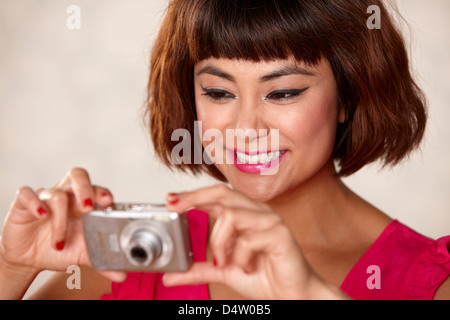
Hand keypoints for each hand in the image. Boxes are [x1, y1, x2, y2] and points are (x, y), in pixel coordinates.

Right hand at [0, 168, 124, 281]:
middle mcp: (68, 195)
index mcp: (84, 204)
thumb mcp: (81, 255)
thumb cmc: (60, 248)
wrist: (30, 258)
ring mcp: (46, 197)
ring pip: (56, 194)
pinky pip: (27, 193)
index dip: (102, 192)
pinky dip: (35, 203)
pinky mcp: (25, 203)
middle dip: (85, 189)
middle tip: (88, 207)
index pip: (97, 189)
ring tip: (59, 243)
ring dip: (60, 220)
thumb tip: (122, 275)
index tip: (108, 201)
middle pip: (78, 176)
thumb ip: (102, 261)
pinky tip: (41, 215)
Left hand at [163, 184, 337, 298]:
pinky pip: (247, 240)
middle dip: (195, 197)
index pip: (216, 196)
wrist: (293, 296)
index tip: (170, 200)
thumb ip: (199, 270)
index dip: (193, 195)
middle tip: (175, 207)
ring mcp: (269, 220)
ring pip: (231, 216)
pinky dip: (239, 257)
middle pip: (222, 192)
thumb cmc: (265, 278)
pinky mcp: (279, 234)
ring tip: (225, 262)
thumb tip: (171, 276)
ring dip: (220, 243)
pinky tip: (246, 267)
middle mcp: (256, 212)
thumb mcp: (224, 272)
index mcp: (245, 215)